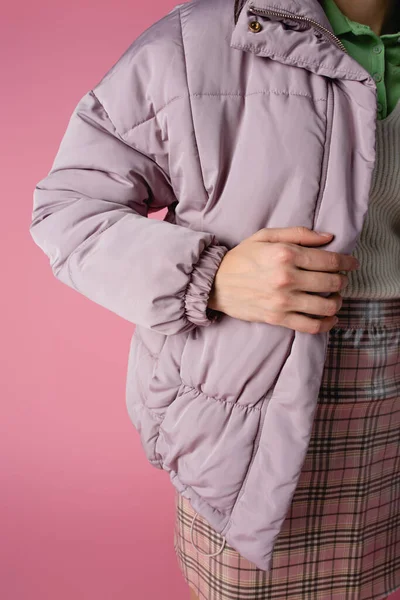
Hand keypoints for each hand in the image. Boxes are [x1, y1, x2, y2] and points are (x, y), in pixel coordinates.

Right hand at [207, 226, 358, 333]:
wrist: (214, 283)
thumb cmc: (241, 258)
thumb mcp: (266, 236)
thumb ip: (299, 234)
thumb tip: (329, 238)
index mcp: (286, 254)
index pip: (329, 260)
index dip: (347, 262)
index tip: (352, 264)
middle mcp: (287, 278)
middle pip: (331, 283)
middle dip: (342, 281)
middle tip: (340, 279)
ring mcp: (283, 301)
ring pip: (326, 306)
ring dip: (337, 302)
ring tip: (334, 297)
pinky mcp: (278, 318)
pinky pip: (311, 326)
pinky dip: (326, 324)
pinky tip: (329, 318)